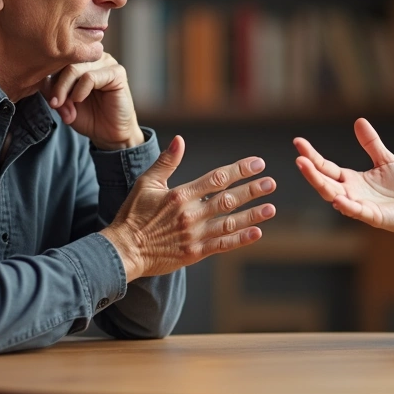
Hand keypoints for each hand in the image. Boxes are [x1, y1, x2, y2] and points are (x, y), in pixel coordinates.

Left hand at [42, 53, 142, 149]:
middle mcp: (93, 57)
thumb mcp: (63, 103)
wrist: (109, 133)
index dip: (48, 78)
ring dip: (65, 89)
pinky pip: (89, 77)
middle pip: (63, 62)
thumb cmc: (88, 116)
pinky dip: (80, 91)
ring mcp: (106, 63)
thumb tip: (44, 83)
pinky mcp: (117, 73)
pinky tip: (79, 100)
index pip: (57, 60)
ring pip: (73, 68)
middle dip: (56, 86)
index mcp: (81, 60)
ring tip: (68, 105)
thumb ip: (52, 90)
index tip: (48, 98)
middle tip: (55, 104)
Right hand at [100, 136, 276, 280]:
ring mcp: (194, 235)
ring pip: (230, 222)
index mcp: (180, 195)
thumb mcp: (146, 183)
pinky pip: (222, 245)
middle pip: (228, 199)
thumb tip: (180, 140)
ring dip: (252, 214)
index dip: (240, 170)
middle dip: (252, 190)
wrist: (123, 250)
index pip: (217, 178)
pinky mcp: (194, 253)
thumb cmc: (133, 215)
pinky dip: (240, 239)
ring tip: (271, 207)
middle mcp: (190, 214)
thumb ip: (166, 162)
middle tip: (271, 183)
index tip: (258, 164)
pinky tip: (257, 232)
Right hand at [293, 118, 393, 247]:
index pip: (326, 167)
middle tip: (298, 157)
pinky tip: (338, 199)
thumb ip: (371, 144)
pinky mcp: (372, 216)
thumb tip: (358, 120)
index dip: (312, 155)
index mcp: (351, 179)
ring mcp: (359, 205)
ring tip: (306, 169)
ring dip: (319, 184)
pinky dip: (347, 206)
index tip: (298, 142)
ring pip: (333, 196)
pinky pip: (356, 211)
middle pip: (324, 181)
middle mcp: (350, 193)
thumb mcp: (385, 160)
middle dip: (310, 170)